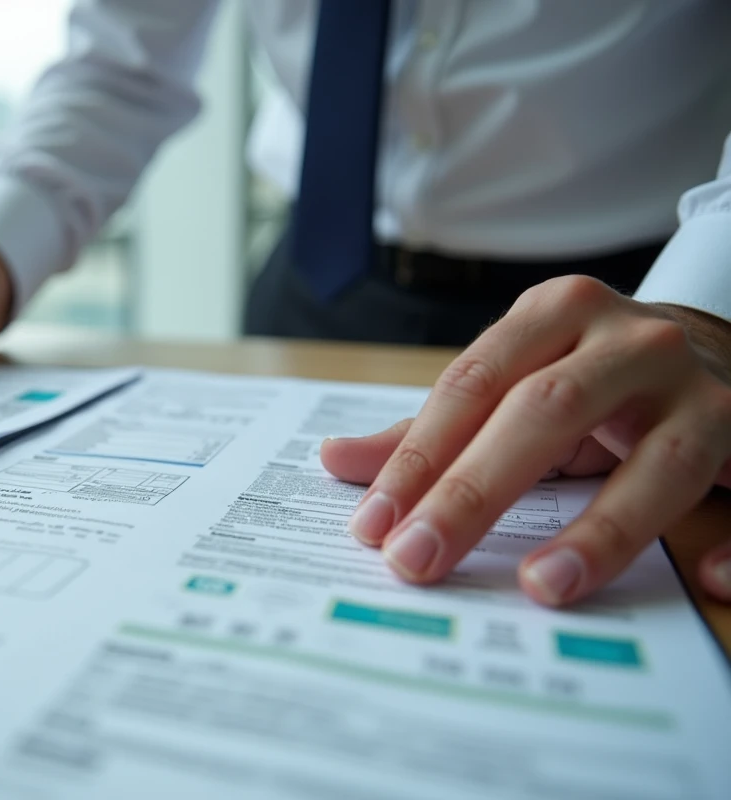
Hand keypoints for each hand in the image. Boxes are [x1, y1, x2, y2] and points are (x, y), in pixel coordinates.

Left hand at [321, 276, 730, 605]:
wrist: (716, 344)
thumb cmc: (589, 377)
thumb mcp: (512, 384)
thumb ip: (431, 429)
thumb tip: (336, 463)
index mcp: (554, 315)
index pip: (470, 384)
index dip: (418, 458)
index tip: (371, 524)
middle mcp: (629, 340)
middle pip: (543, 413)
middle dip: (474, 492)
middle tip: (415, 559)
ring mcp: (701, 387)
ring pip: (657, 461)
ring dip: (601, 531)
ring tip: (542, 588)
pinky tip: (710, 583)